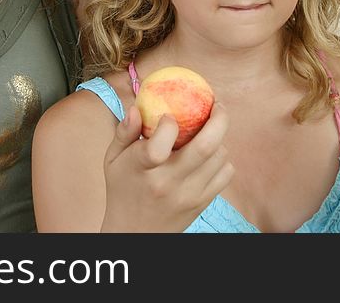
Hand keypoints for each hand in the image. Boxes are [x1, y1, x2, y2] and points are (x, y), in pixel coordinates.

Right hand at [99, 103, 233, 231]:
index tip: (169, 114)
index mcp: (143, 170)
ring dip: (219, 139)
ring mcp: (189, 194)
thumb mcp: (113, 160)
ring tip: (208, 131)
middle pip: (205, 146)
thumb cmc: (123, 189)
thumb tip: (136, 107)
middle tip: (217, 105)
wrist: (135, 234)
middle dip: (218, 119)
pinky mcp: (202, 202)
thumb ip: (124, 132)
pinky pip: (226, 173)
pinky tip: (209, 155)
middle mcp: (168, 183)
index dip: (168, 123)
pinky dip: (222, 159)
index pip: (159, 145)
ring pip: (220, 157)